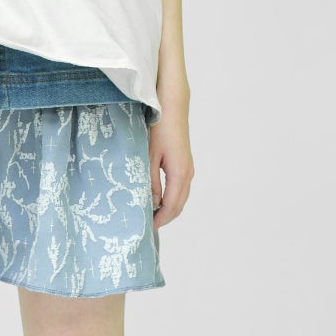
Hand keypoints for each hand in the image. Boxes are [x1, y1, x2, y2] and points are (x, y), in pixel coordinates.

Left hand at [149, 91, 193, 229]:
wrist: (172, 106)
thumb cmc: (158, 128)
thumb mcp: (148, 156)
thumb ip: (149, 181)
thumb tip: (152, 203)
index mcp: (180, 174)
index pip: (172, 207)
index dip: (160, 220)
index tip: (146, 229)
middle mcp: (188, 173)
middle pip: (179, 205)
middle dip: (165, 218)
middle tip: (147, 226)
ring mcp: (188, 168)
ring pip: (181, 197)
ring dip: (168, 209)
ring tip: (150, 215)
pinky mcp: (185, 163)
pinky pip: (180, 188)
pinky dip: (171, 198)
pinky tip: (156, 198)